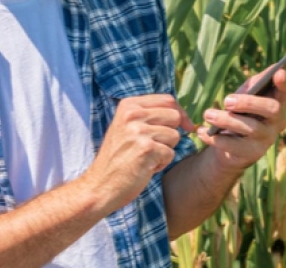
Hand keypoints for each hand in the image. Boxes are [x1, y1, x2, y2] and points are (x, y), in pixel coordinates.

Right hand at [81, 94, 193, 213]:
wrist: (99, 185)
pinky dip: (162, 163)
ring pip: (175, 135)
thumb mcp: (127, 126)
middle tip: (154, 146)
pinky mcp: (146, 149)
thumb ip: (149, 115)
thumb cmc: (118, 157)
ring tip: (146, 157)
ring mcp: (139, 131)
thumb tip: (183, 115)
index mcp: (129, 105)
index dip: (181, 112)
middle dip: (171, 133)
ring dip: (165, 150)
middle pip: (174, 116)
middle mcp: (133, 114)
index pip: (168, 99)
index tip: (185, 125)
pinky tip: (145, 167)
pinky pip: (170, 153)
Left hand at [197, 68, 285, 172]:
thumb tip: (274, 68)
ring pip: (251, 127)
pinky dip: (215, 138)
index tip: (279, 72)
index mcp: (278, 102)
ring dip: (226, 120)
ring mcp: (267, 139)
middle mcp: (277, 121)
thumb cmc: (241, 112)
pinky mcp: (252, 154)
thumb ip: (257, 82)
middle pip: (272, 109)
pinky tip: (202, 132)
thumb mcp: (248, 94)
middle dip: (249, 102)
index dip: (285, 82)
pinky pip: (234, 146)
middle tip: (226, 100)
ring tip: (207, 114)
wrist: (230, 146)